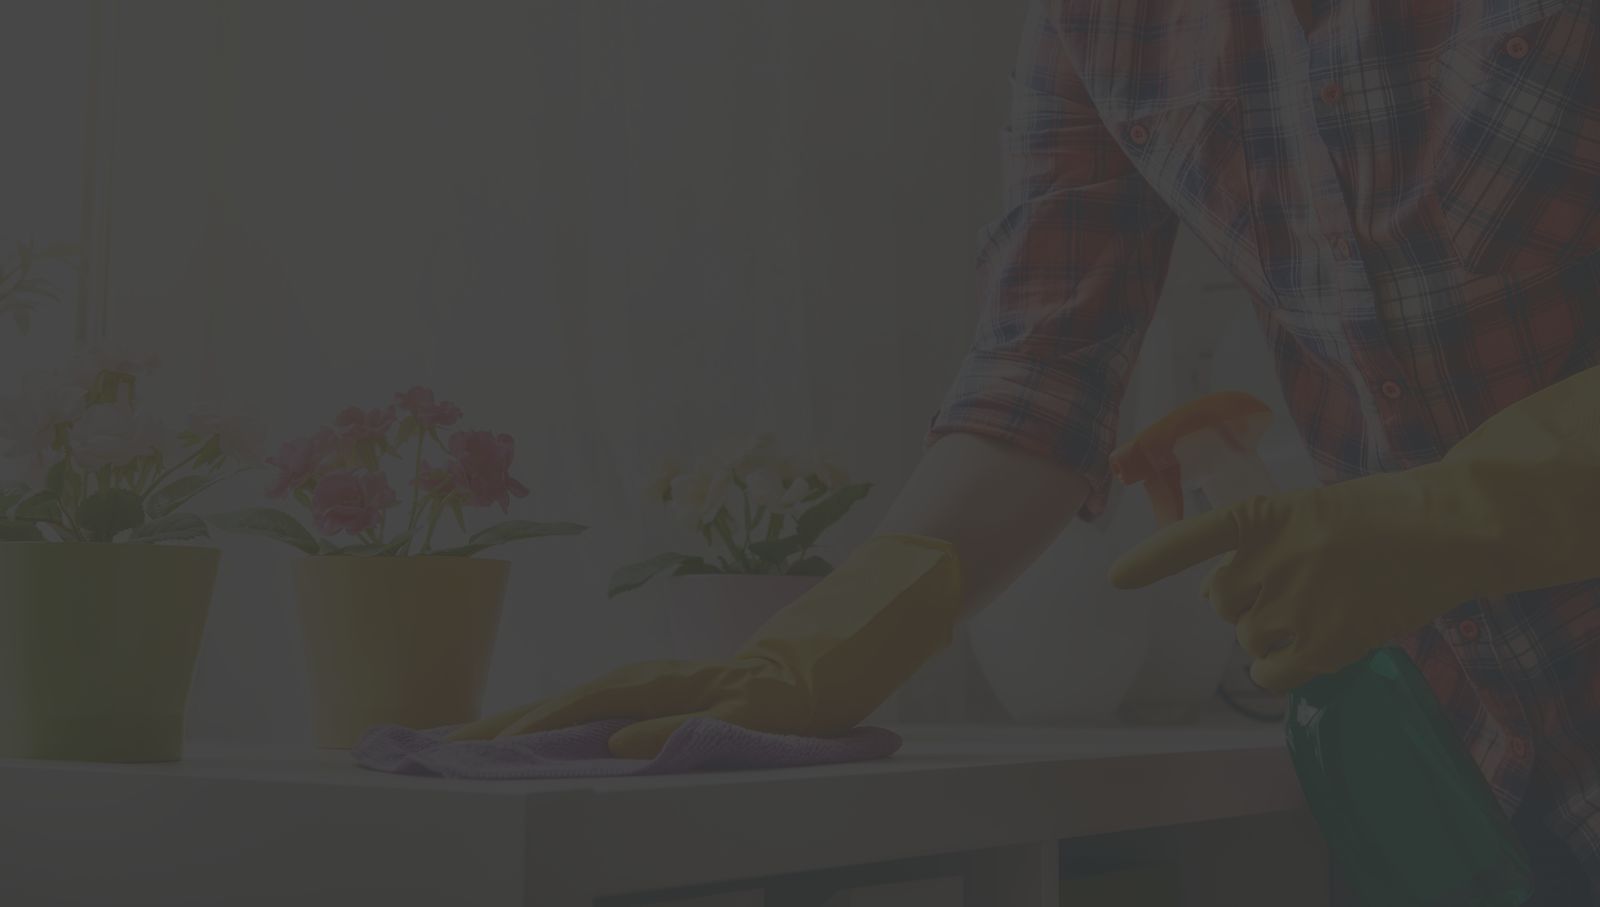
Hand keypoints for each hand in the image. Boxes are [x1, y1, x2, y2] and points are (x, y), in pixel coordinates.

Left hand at [450, 535, 962, 756]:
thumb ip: (637, 731)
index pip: (560, 706)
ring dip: (560, 719)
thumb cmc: (755, 690)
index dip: (499, 724)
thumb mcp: (688, 717)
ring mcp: (704, 689)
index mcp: (643, 688)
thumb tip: (578, 754)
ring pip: (621, 702)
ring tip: (504, 742)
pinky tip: (622, 743)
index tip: (439, 747)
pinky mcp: (751, 702)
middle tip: (440, 750)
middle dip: (504, 724)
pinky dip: (659, 729)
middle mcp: (661, 682)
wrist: (835, 655)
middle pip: (572, 701)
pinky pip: (700, 718)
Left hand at [1110, 365, 1599, 691]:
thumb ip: (1262, 543)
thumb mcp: (1310, 508)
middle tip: (1294, 586)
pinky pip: (1270, 672)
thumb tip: (1219, 595)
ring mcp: (1298, 602)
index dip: (1152, 561)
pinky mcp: (1326, 643)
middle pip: (1221, 600)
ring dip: (1268, 632)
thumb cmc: (1380, 515)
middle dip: (1245, 599)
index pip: (1194, 538)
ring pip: (1246, 635)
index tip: (1115, 579)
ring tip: (1317, 608)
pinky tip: (1305, 652)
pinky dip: (1278, 669)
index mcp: (1266, 515)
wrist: (1449, 529)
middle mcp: (1273, 558)